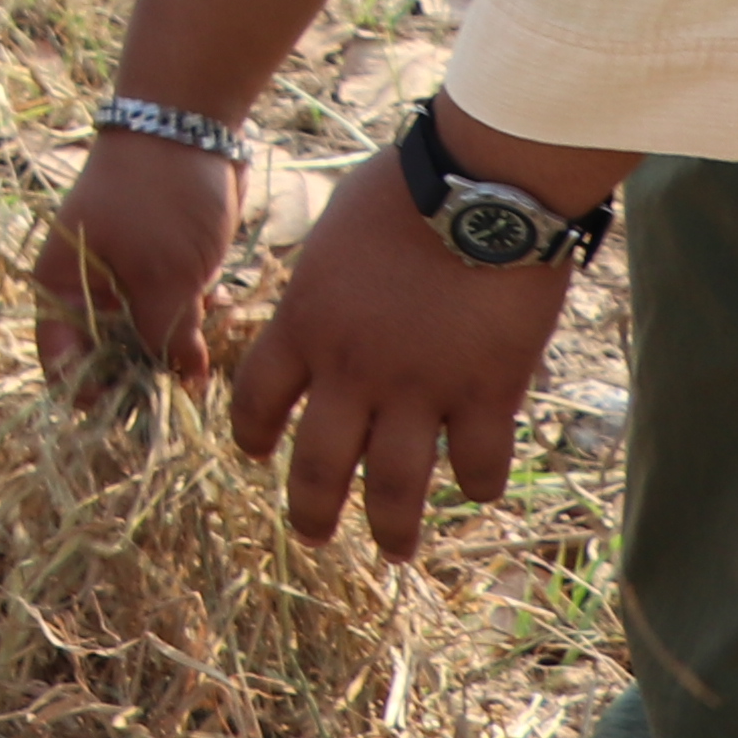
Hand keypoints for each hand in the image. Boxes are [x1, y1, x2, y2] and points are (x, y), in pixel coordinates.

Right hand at [27, 132, 244, 405]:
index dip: (90, 394)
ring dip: (172, 352)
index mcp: (59, 289)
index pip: (61, 362)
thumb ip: (163, 337)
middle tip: (178, 393)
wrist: (188, 127)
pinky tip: (217, 325)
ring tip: (203, 358)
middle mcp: (85, 290)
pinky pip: (171, 316)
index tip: (131, 417)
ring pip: (143, 339)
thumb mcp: (163, 276)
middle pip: (103, 357)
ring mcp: (124, 280)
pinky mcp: (161, 271)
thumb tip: (180, 385)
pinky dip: (192, 326)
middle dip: (140, 378)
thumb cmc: (158, 199)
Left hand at [222, 149, 576, 556]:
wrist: (480, 187)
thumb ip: (323, 287)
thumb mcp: (332, 237)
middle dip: (310, 510)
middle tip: (313, 535)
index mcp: (303, 325)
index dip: (251, 435)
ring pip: (394, 485)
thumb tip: (326, 303)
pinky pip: (480, 464)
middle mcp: (351, 371)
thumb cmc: (403, 190)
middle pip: (317, 464)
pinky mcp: (487, 394)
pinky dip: (479, 484)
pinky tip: (479, 489)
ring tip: (395, 550)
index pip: (256, 400)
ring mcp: (419, 389)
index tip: (256, 456)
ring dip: (392, 526)